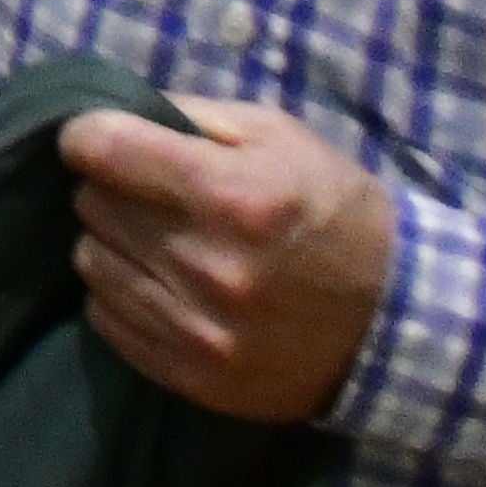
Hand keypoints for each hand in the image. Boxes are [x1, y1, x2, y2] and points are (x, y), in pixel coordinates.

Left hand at [63, 95, 392, 424]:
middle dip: (111, 188)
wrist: (396, 323)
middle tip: (148, 193)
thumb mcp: (280, 137)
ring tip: (158, 242)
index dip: (89, 135)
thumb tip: (114, 110)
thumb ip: (193, 115)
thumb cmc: (335, 213)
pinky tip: (163, 286)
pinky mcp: (192, 376)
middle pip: (93, 205)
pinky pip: (107, 319)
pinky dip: (122, 295)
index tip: (98, 139)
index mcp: (230, 196)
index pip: (103, 149)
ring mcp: (197, 330)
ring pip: (91, 262)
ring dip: (113, 243)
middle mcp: (207, 266)